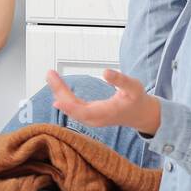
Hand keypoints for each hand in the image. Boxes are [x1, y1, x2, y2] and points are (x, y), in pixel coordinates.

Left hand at [46, 68, 160, 135]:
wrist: (140, 114)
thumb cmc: (137, 100)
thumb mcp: (133, 87)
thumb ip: (120, 80)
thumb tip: (105, 72)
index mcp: (107, 113)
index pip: (84, 112)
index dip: (70, 108)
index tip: (56, 101)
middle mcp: (96, 119)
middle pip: (73, 108)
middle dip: (60, 92)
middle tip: (50, 74)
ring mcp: (91, 118)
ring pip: (71, 108)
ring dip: (60, 93)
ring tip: (51, 76)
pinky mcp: (89, 115)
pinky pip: (73, 107)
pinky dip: (64, 97)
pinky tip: (57, 87)